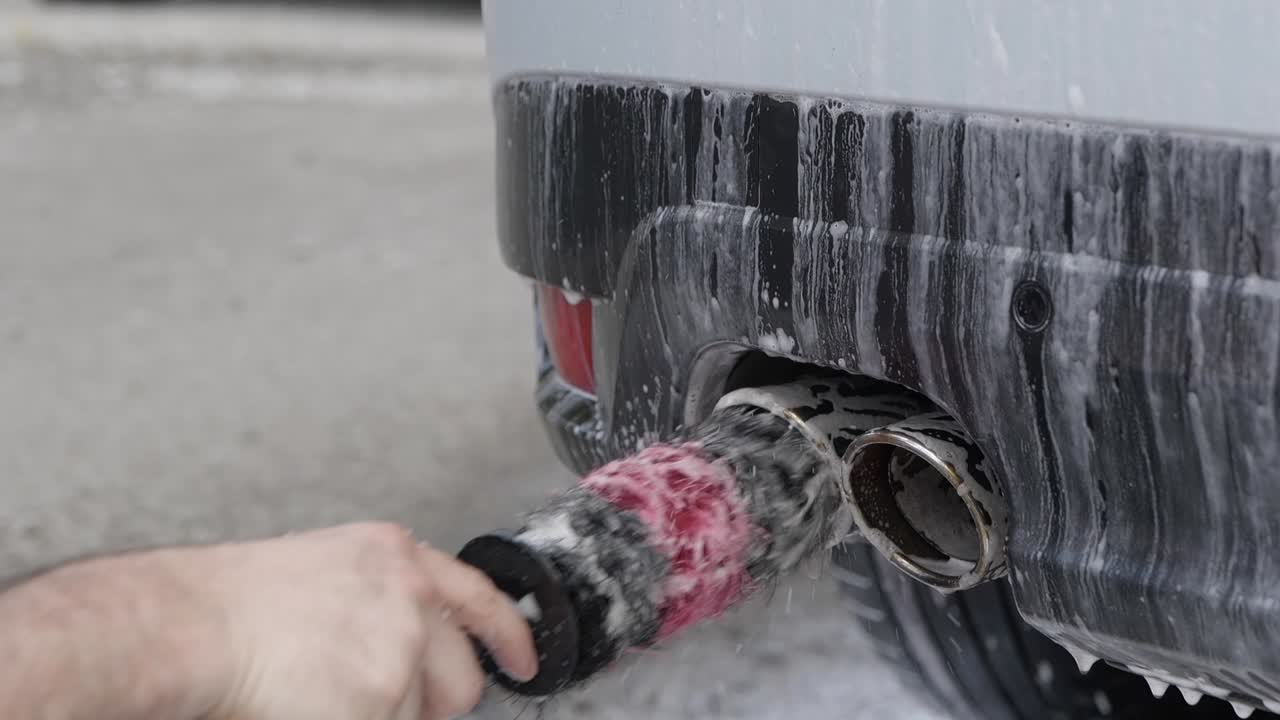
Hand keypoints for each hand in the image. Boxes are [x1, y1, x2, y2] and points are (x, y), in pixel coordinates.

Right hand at [198, 523, 537, 719]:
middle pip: (464, 678)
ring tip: (320, 700)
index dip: (510, 637)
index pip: (479, 598)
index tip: (524, 661)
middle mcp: (410, 600)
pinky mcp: (382, 704)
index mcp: (395, 558)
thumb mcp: (327, 570)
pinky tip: (311, 709)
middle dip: (433, 703)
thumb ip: (382, 599)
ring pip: (420, 717)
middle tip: (378, 703)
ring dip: (385, 717)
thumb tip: (414, 645)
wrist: (189, 626)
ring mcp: (401, 653)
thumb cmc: (229, 603)